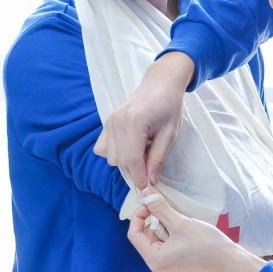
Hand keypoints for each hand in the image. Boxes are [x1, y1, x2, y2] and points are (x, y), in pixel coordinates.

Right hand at [95, 51, 193, 187]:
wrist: (160, 84)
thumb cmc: (169, 106)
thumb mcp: (170, 134)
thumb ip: (158, 158)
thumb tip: (150, 181)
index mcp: (134, 122)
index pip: (131, 160)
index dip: (139, 178)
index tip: (148, 187)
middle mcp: (117, 121)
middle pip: (119, 161)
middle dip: (135, 169)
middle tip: (151, 162)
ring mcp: (109, 121)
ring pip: (110, 157)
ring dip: (126, 161)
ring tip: (143, 149)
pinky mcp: (107, 122)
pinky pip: (102, 148)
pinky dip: (115, 152)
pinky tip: (130, 146)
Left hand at [126, 189, 266, 271]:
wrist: (230, 261)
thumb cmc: (206, 244)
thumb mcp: (180, 223)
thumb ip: (160, 208)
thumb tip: (144, 193)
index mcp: (154, 259)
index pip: (134, 234)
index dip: (139, 215)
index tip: (150, 203)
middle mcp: (157, 264)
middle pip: (145, 235)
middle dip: (153, 219)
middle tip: (166, 207)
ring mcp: (168, 263)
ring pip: (157, 237)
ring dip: (164, 224)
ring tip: (179, 219)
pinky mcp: (177, 260)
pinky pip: (166, 242)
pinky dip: (171, 231)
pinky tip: (184, 227)